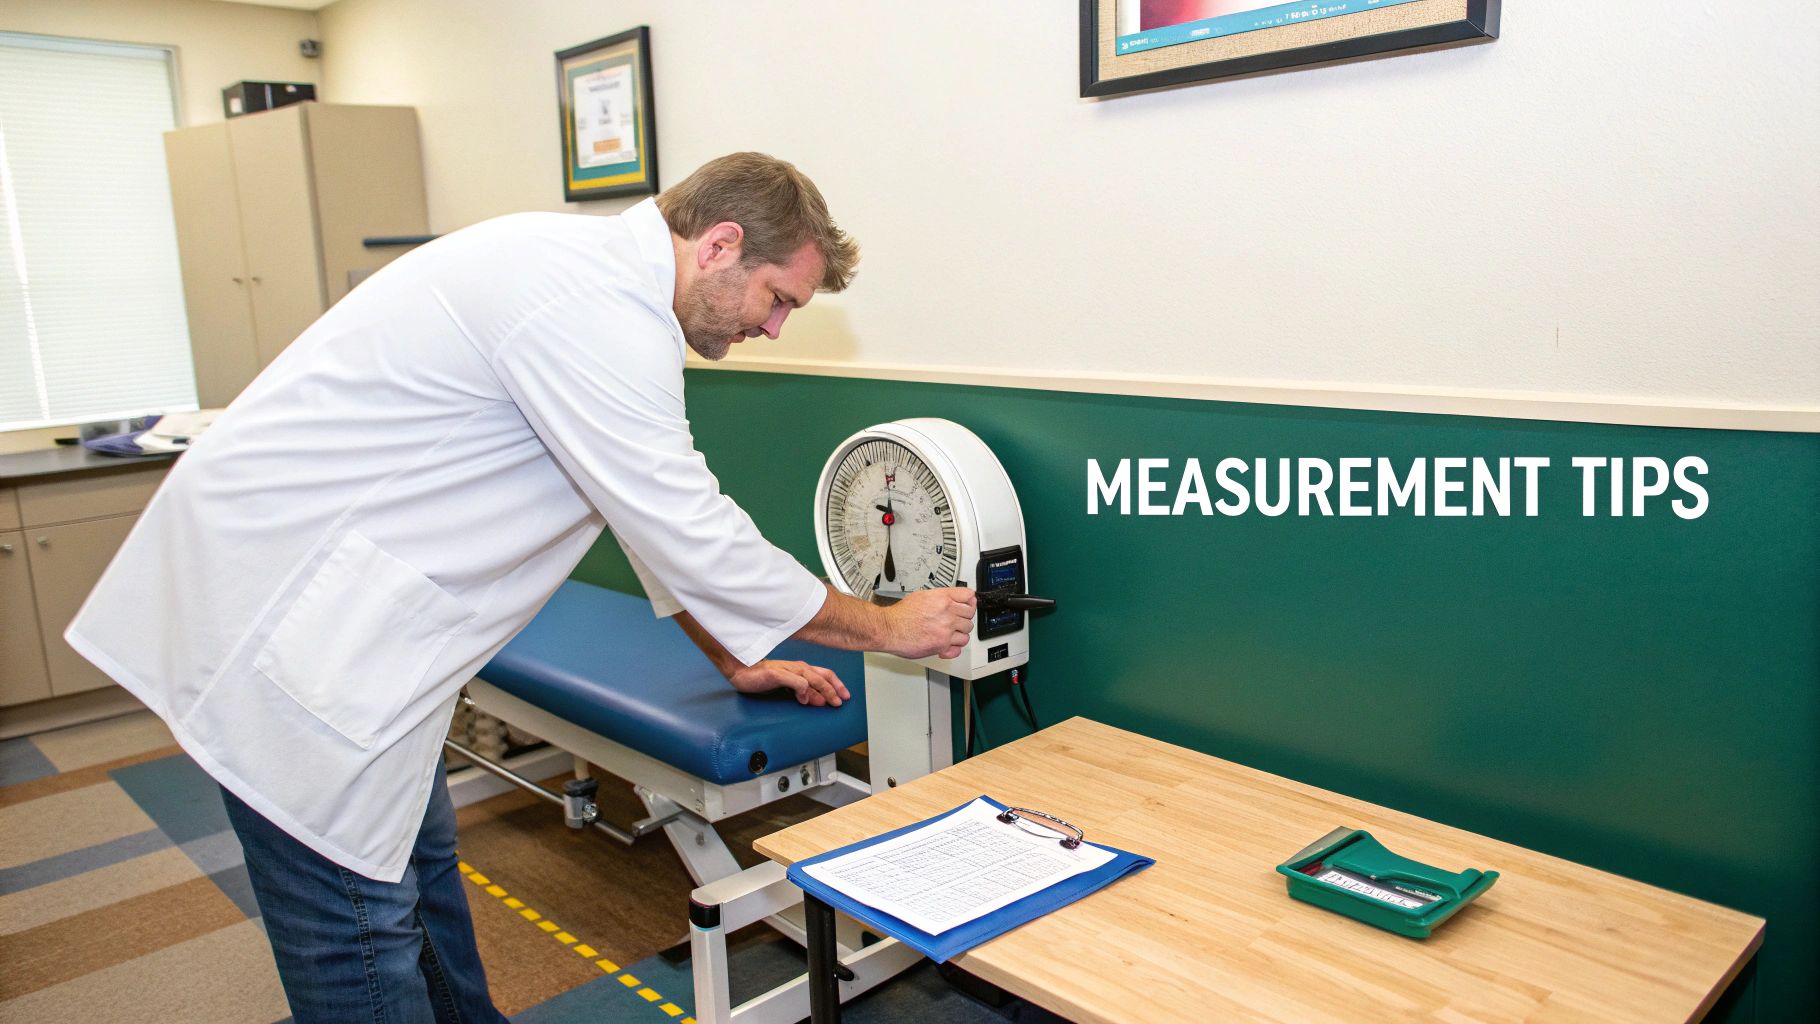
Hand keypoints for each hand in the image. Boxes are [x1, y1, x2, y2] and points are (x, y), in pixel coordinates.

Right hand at [727, 659, 849, 706]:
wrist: (742, 671)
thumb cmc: (763, 677)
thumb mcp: (789, 686)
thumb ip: (804, 692)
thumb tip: (819, 700)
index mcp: (801, 669)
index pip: (826, 674)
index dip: (838, 685)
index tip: (845, 697)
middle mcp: (797, 668)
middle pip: (823, 676)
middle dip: (834, 689)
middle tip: (840, 702)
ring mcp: (787, 670)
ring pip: (812, 678)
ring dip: (822, 690)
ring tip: (828, 702)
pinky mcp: (777, 674)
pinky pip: (794, 681)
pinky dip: (802, 690)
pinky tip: (804, 700)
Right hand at [883, 587, 975, 659]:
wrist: (889, 628)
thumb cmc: (900, 615)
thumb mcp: (921, 596)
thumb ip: (939, 598)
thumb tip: (949, 600)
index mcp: (943, 598)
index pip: (969, 596)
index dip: (969, 601)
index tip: (968, 605)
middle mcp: (947, 613)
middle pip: (970, 615)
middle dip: (963, 619)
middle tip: (956, 622)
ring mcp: (946, 629)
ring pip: (966, 633)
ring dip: (959, 635)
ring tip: (950, 635)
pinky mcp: (942, 644)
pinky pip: (958, 649)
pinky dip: (954, 649)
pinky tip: (948, 646)